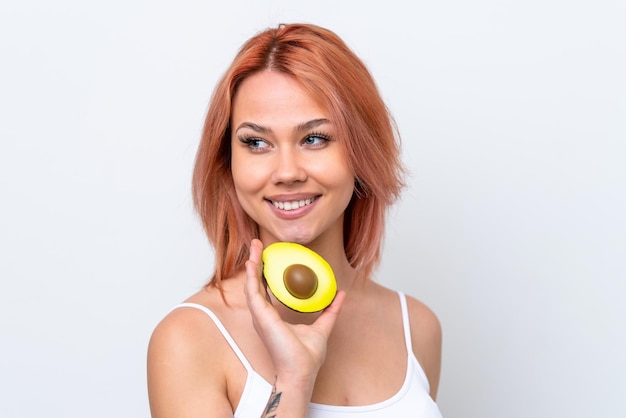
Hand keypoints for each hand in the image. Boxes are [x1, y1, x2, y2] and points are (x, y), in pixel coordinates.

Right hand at [244, 239, 345, 388]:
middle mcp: (263, 315)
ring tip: (253, 246)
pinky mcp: (261, 317)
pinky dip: (251, 275)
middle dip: (256, 262)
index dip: (265, 271)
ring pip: (251, 284)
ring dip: (251, 263)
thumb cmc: (306, 357)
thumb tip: (340, 294)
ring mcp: (260, 316)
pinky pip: (252, 292)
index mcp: (273, 316)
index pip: (266, 288)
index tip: (268, 255)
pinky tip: (252, 262)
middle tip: (257, 243)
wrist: (301, 372)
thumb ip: (330, 310)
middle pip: (256, 282)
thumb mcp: (322, 327)